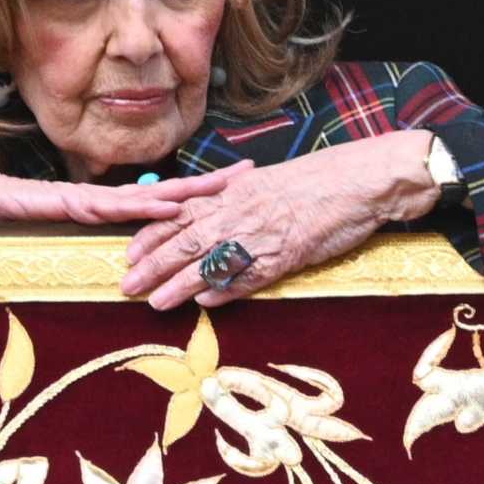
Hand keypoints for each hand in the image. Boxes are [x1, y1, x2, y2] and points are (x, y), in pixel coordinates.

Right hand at [0, 160, 252, 226]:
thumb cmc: (29, 212)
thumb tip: (138, 242)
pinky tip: (164, 206)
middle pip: (171, 191)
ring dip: (187, 193)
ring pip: (150, 196)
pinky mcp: (75, 204)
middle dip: (211, 183)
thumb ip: (105, 228)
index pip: (169, 197)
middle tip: (250, 173)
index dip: (204, 189)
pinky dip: (141, 207)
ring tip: (221, 187)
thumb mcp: (77, 226)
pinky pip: (114, 208)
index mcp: (117, 203)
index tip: (239, 181)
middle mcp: (112, 197)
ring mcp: (95, 199)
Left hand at [120, 132, 439, 309]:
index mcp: (233, 193)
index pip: (180, 214)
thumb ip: (235, 196)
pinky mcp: (285, 255)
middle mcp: (240, 212)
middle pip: (185, 241)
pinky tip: (205, 303)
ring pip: (210, 261)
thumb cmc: (315, 180)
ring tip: (154, 303)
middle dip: (152, 265)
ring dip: (179, 285)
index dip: (151, 234)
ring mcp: (261, 235)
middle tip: (126, 285)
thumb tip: (207, 211)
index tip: (128, 251)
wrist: (358, 180)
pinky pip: (249, 275)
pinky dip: (226, 290)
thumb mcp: (265, 182)